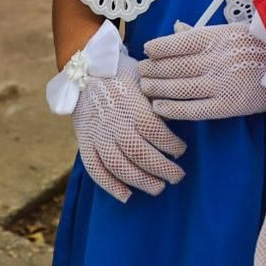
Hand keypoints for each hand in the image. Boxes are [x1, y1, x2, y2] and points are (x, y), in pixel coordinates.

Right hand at [71, 53, 186, 201]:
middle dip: (162, 169)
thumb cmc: (122, 74)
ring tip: (158, 188)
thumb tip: (178, 115)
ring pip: (119, 165)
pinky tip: (126, 195)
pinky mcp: (84, 142)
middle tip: (177, 176)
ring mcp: (98, 134)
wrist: (85, 70)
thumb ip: (159, 98)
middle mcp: (114, 122)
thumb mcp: (144, 78)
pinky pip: (95, 169)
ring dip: (141, 181)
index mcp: (132, 105)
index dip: (171, 145)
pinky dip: (110, 185)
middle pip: (140, 153)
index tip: (181, 151)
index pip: (156, 132)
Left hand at [139, 21, 265, 120]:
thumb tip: (176, 27)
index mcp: (218, 37)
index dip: (159, 47)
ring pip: (180, 87)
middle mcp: (217, 59)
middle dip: (153, 69)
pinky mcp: (228, 106)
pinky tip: (159, 108)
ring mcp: (222, 83)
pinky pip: (193, 109)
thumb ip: (202, 33)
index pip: (179, 42)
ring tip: (145, 88)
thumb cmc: (259, 47)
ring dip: (158, 88)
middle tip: (140, 72)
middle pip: (176, 66)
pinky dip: (173, 109)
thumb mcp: (232, 31)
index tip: (147, 51)